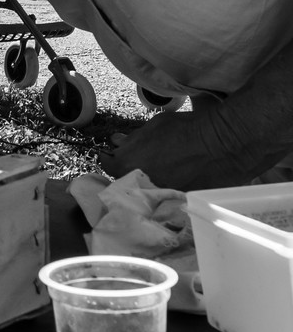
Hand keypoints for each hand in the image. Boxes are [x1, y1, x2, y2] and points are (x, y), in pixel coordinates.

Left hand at [103, 104, 255, 191]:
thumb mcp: (153, 127)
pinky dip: (169, 190)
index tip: (116, 154)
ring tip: (164, 171)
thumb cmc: (187, 131)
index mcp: (127, 165)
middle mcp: (139, 186)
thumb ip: (132, 138)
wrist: (225, 145)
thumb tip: (117, 141)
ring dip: (149, 183)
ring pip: (146, 192)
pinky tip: (178, 180)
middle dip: (129, 171)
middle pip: (125, 180)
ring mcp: (161, 197)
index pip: (107, 163)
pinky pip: (168, 198)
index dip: (111, 157)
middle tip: (141, 162)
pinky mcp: (180, 204)